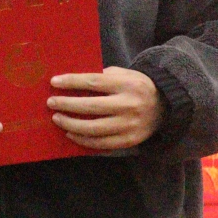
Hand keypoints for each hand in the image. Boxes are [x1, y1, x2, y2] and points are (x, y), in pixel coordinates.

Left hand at [47, 66, 162, 150]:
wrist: (166, 107)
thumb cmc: (138, 87)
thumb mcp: (125, 74)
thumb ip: (103, 76)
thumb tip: (73, 82)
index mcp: (126, 84)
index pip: (93, 82)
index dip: (71, 82)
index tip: (54, 82)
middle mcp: (128, 105)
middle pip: (90, 106)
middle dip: (67, 104)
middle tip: (51, 103)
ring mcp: (129, 125)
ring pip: (93, 129)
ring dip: (71, 125)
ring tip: (57, 119)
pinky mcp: (129, 141)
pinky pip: (101, 143)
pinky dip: (83, 140)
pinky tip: (71, 134)